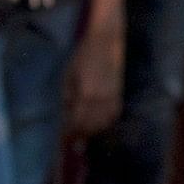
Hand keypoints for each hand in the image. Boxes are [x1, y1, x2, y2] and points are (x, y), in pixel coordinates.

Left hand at [63, 8, 123, 136]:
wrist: (106, 41)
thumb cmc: (82, 56)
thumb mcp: (68, 77)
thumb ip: (68, 98)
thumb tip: (67, 116)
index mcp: (85, 95)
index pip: (77, 122)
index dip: (70, 133)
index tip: (64, 142)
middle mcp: (100, 99)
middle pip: (91, 126)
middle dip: (81, 135)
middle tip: (72, 141)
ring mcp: (112, 96)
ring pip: (104, 122)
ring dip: (94, 131)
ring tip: (85, 134)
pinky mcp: (119, 93)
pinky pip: (113, 114)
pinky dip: (106, 122)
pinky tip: (99, 123)